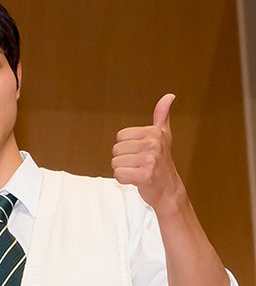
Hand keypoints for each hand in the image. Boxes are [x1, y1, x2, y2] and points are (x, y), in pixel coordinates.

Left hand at [113, 94, 185, 212]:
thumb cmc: (162, 162)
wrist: (169, 190)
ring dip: (124, 170)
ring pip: (115, 163)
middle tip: (140, 165)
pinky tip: (137, 180)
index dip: (127, 147)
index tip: (141, 153)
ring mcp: (150, 160)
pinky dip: (124, 180)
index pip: (120, 137)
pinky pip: (118, 174)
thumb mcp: (163, 136)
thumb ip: (162, 116)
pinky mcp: (145, 175)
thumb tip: (169, 96)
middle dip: (125, 160)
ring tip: (139, 172)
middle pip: (116, 150)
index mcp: (154, 132)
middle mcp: (153, 144)